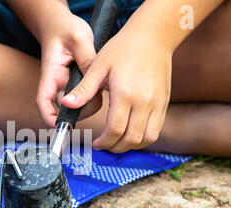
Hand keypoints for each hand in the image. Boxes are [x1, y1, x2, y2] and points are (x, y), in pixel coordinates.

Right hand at [36, 10, 102, 127]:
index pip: (43, 101)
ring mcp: (67, 86)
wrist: (61, 24)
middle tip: (98, 96)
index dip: (48, 117)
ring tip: (102, 83)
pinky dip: (96, 94)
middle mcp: (57, 84)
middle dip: (83, 109)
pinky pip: (87, 97)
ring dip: (92, 100)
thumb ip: (86, 59)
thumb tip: (95, 80)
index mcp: (51, 74)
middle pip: (66, 107)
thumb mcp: (78, 39)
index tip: (58, 126)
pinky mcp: (78, 85)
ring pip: (79, 104)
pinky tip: (104, 83)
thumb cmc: (65, 29)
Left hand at [61, 30, 172, 152]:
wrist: (153, 37)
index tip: (95, 143)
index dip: (103, 142)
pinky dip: (143, 138)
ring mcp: (157, 104)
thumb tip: (66, 103)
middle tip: (103, 145)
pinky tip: (130, 134)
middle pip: (131, 139)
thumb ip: (84, 89)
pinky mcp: (164, 103)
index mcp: (125, 94)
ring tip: (116, 142)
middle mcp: (145, 102)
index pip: (115, 130)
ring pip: (147, 139)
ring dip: (130, 146)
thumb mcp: (98, 66)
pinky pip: (156, 130)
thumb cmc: (123, 48)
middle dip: (114, 147)